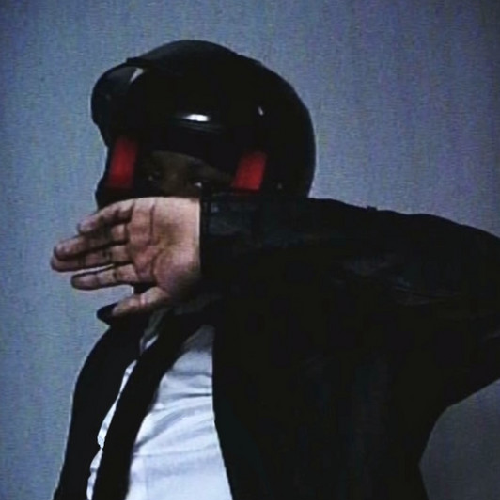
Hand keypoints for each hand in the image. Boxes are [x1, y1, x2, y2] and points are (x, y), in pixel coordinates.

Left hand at [51, 197, 199, 315]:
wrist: (209, 239)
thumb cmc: (194, 269)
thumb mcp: (165, 296)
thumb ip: (138, 305)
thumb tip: (111, 314)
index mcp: (146, 268)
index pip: (113, 273)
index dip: (93, 279)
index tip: (75, 282)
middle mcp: (140, 247)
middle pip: (103, 253)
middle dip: (81, 259)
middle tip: (58, 263)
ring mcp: (140, 228)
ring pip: (104, 233)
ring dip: (84, 241)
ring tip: (63, 250)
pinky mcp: (143, 209)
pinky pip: (116, 211)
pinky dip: (99, 218)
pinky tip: (84, 228)